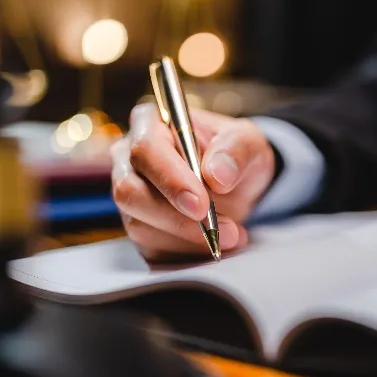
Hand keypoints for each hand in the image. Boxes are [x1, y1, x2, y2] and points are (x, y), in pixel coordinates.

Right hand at [111, 104, 275, 260]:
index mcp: (150, 124)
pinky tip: (216, 244)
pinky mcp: (139, 225)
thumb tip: (217, 174)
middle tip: (224, 230)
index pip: (146, 150)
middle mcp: (129, 158)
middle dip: (177, 218)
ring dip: (188, 239)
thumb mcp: (248, 142)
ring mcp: (130, 194)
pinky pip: (151, 248)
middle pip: (130, 192)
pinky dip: (187, 252)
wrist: (235, 183)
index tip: (201, 205)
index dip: (171, 180)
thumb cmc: (234, 154)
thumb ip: (235, 151)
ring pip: (139, 225)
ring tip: (232, 235)